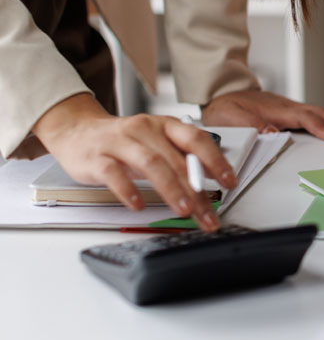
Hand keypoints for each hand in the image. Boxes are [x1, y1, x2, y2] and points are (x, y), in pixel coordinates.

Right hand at [32, 94, 234, 230]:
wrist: (77, 130)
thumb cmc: (124, 140)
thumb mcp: (156, 142)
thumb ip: (181, 158)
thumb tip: (210, 181)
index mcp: (165, 125)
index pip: (197, 139)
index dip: (216, 160)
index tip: (229, 182)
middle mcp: (145, 129)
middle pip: (177, 160)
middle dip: (196, 190)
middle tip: (208, 214)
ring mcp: (120, 142)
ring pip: (151, 164)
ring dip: (171, 189)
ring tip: (184, 209)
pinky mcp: (96, 157)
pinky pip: (114, 173)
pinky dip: (128, 190)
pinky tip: (138, 205)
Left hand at [202, 90, 323, 140]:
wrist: (222, 93)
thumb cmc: (225, 108)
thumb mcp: (232, 118)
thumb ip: (253, 125)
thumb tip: (275, 133)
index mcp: (276, 110)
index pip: (304, 119)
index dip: (320, 128)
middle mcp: (287, 107)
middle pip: (320, 113)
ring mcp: (290, 108)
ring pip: (320, 112)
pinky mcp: (289, 111)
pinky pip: (315, 114)